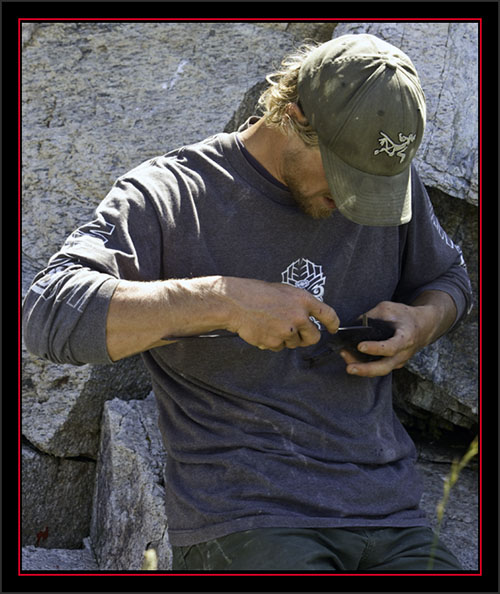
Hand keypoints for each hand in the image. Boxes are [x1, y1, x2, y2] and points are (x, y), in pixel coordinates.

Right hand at [224, 278, 339, 351]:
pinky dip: (272, 342)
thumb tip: (306, 317)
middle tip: (298, 334)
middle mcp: (298, 316)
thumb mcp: (283, 291)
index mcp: (302, 300)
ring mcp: (287, 331)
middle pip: (314, 337)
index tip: (333, 329)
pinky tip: (263, 330)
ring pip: (294, 343)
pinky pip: (279, 347)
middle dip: (307, 338)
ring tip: (271, 325)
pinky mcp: (275, 342)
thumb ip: (298, 304)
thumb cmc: (256, 293)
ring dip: (286, 339)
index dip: (333, 324)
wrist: (236, 303)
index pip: (328, 314)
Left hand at [339, 295, 454, 376]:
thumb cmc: (404, 316)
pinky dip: (365, 366)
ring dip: (362, 369)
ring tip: (345, 360)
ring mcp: (399, 361)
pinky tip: (351, 359)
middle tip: (349, 368)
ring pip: (380, 371)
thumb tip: (352, 326)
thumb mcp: (388, 309)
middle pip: (385, 367)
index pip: (391, 347)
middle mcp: (403, 353)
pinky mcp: (393, 364)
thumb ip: (370, 316)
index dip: (376, 348)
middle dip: (365, 370)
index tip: (360, 346)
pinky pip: (378, 368)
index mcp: (406, 337)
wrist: (423, 326)